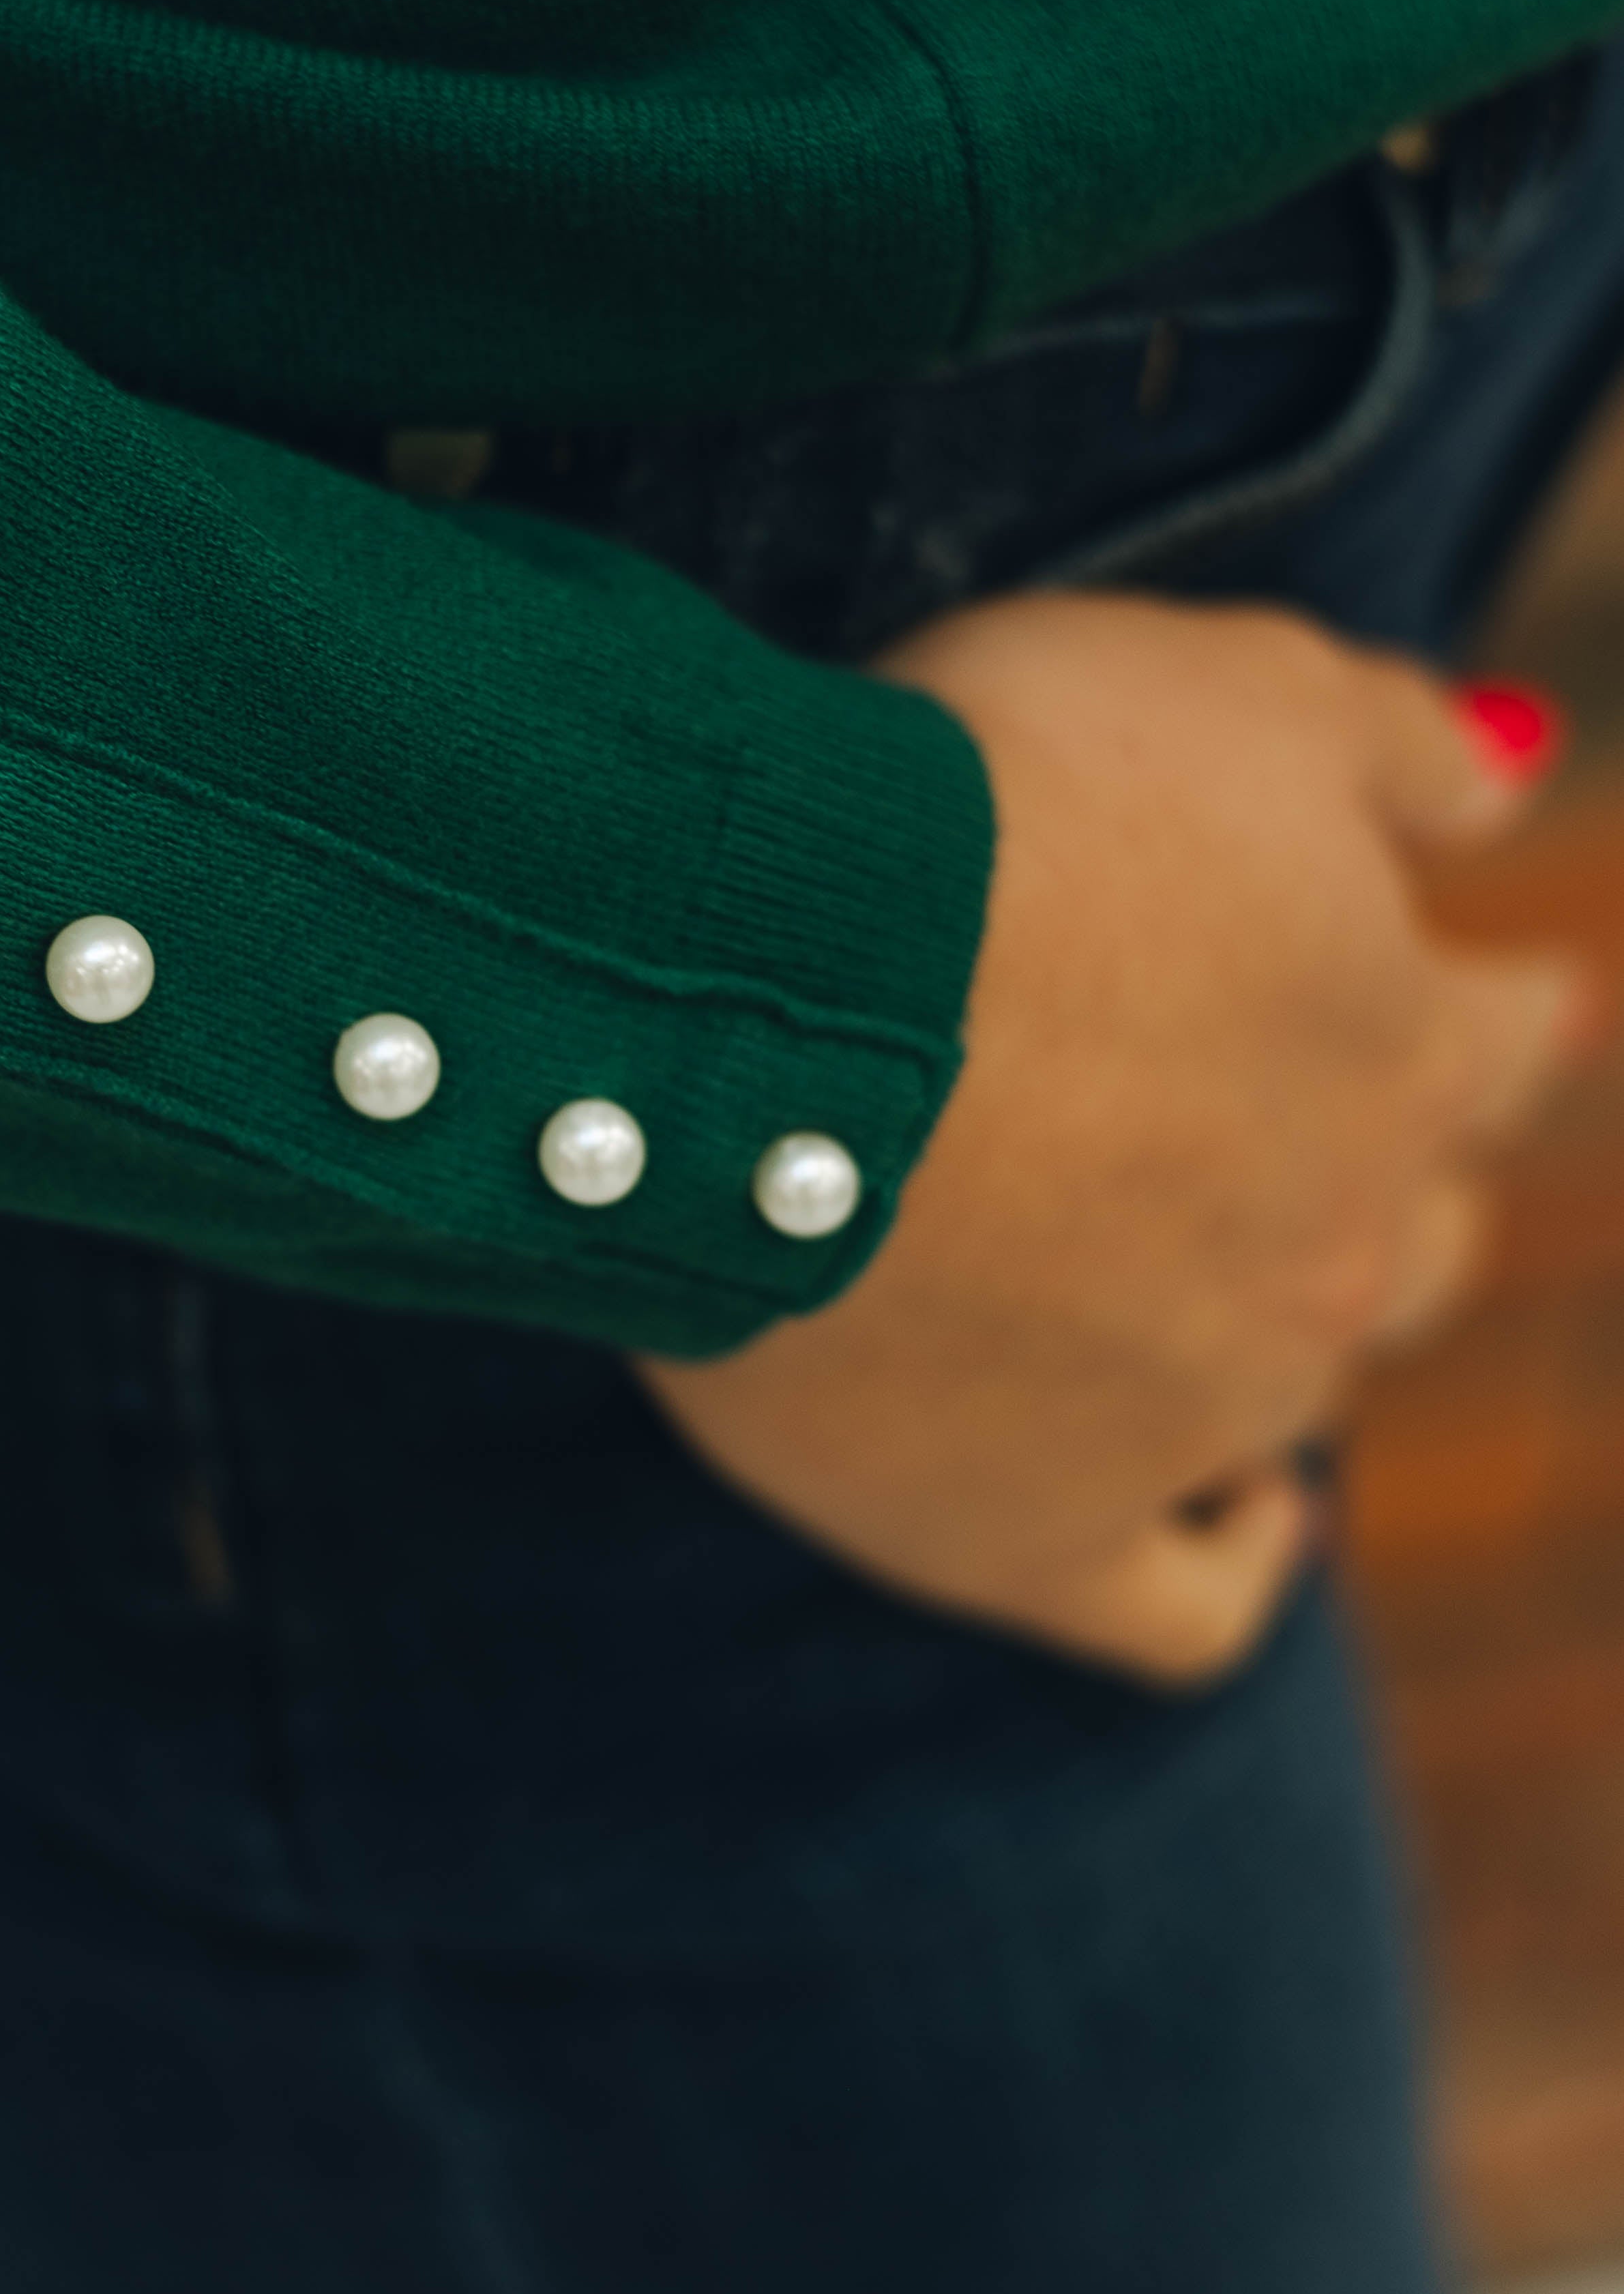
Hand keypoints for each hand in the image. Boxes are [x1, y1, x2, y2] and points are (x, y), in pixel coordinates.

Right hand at [636, 593, 1589, 1684]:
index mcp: (1398, 1051)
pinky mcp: (1037, 1529)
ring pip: (1308, 1383)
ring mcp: (1196, 1408)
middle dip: (1384, 1173)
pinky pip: (1185, 1605)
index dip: (1482, 1000)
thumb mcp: (1229, 688)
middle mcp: (1334, 1249)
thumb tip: (1516, 772)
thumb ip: (1398, 738)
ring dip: (1275, 1318)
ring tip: (1191, 1264)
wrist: (776, 1005)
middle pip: (1420, 1233)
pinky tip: (1249, 1520)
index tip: (1453, 976)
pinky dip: (1231, 1561)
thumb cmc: (995, 810)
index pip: (1507, 1039)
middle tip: (1286, 1114)